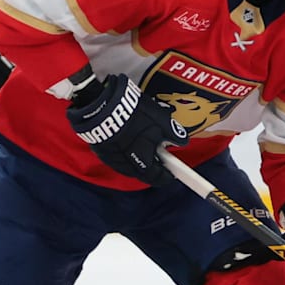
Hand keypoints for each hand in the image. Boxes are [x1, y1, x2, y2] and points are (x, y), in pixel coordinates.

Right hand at [65, 73, 188, 185]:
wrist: (102, 106)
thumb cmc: (133, 116)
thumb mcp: (162, 121)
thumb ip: (175, 134)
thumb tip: (183, 140)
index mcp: (143, 164)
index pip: (158, 178)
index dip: (168, 175)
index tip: (173, 172)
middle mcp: (126, 166)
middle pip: (144, 172)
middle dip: (153, 165)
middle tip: (159, 153)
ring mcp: (112, 159)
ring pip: (130, 165)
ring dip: (138, 157)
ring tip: (143, 140)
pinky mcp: (102, 151)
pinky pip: (117, 156)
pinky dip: (125, 150)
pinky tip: (128, 137)